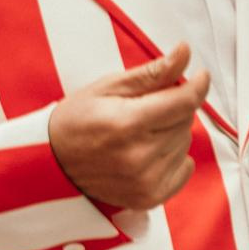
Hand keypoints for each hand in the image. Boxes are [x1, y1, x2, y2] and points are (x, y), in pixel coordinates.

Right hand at [49, 44, 209, 211]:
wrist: (49, 164)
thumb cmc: (76, 120)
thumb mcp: (108, 88)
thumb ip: (153, 73)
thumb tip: (185, 52)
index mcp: (127, 123)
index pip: (184, 102)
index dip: (198, 85)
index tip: (200, 76)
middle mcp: (138, 156)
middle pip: (186, 121)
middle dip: (173, 108)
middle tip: (144, 109)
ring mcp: (144, 180)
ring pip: (185, 143)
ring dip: (171, 133)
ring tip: (138, 133)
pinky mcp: (148, 197)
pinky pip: (184, 170)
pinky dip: (175, 159)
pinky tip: (150, 153)